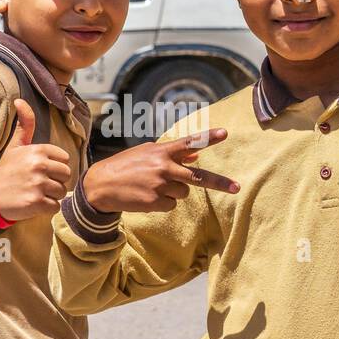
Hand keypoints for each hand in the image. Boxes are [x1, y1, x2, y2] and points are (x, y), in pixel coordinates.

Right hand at [0, 99, 72, 221]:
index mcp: (37, 150)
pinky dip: (46, 207)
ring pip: (61, 191)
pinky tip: (34, 203)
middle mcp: (39, 165)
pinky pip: (55, 206)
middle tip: (39, 183)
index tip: (40, 170)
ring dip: (51, 195)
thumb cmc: (6, 170)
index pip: (64, 159)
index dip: (54, 166)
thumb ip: (25, 124)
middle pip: (66, 175)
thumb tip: (20, 100)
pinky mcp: (37, 202)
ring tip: (35, 192)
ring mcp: (38, 184)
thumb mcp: (15, 146)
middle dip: (55, 181)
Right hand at [82, 128, 238, 213]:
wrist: (101, 185)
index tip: (225, 133)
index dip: (208, 138)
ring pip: (184, 193)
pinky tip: (147, 197)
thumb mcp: (147, 153)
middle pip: (198, 177)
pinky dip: (162, 203)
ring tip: (153, 187)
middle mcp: (163, 167)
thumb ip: (172, 154)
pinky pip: (171, 205)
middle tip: (237, 187)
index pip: (189, 142)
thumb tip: (194, 156)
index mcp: (162, 151)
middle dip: (219, 183)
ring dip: (174, 191)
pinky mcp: (154, 202)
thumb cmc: (126, 166)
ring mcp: (160, 186)